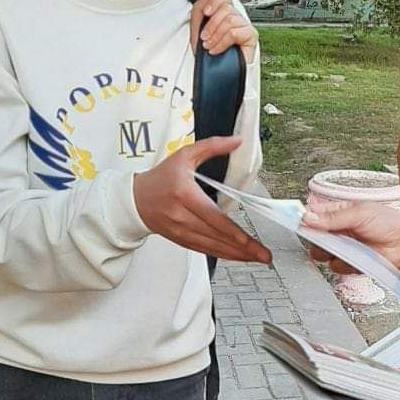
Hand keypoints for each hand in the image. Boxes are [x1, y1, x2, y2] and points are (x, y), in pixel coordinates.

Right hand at [134, 136, 271, 263]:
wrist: (135, 199)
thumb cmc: (161, 177)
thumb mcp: (184, 155)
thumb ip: (212, 146)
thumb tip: (237, 141)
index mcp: (184, 194)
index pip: (211, 217)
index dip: (231, 232)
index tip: (248, 241)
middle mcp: (181, 216)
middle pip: (216, 236)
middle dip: (243, 248)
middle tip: (264, 255)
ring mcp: (180, 231)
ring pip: (212, 247)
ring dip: (237, 255)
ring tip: (258, 258)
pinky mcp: (181, 240)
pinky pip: (205, 251)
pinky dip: (224, 255)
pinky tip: (239, 257)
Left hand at [190, 0, 258, 60]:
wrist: (213, 72)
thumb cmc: (208, 53)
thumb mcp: (197, 27)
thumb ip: (199, 8)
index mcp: (225, 14)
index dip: (214, 2)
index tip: (205, 13)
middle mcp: (237, 18)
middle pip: (226, 8)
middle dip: (211, 24)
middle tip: (204, 37)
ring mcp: (245, 27)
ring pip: (230, 20)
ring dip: (215, 35)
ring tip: (209, 45)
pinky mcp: (251, 37)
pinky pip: (234, 33)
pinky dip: (222, 42)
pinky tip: (217, 50)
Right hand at [301, 201, 399, 274]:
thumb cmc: (390, 222)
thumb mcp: (360, 213)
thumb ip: (333, 217)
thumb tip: (308, 218)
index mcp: (340, 212)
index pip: (314, 215)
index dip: (304, 219)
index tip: (296, 222)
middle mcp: (339, 230)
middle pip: (314, 237)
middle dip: (316, 239)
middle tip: (324, 238)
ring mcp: (344, 247)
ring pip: (322, 254)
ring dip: (330, 253)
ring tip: (345, 247)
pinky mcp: (350, 263)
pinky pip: (336, 267)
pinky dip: (344, 264)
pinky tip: (356, 258)